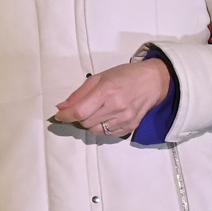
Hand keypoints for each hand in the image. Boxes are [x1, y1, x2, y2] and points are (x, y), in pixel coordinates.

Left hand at [53, 58, 170, 139]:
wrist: (153, 82)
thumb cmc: (124, 76)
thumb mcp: (100, 77)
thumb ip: (79, 94)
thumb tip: (61, 108)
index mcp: (106, 91)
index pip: (80, 111)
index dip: (66, 116)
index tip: (58, 117)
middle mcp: (116, 107)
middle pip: (86, 122)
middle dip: (79, 117)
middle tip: (82, 108)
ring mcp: (125, 119)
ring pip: (95, 131)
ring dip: (90, 124)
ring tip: (95, 112)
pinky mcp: (131, 127)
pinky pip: (108, 134)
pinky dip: (102, 128)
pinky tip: (105, 118)